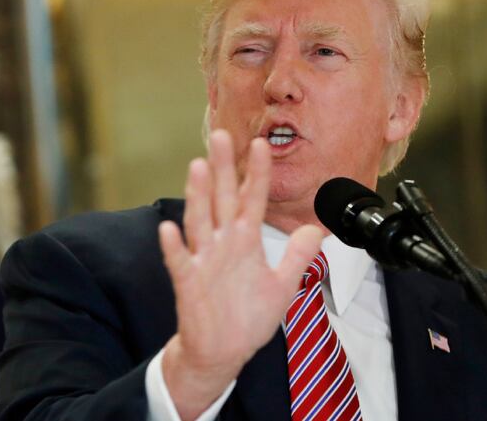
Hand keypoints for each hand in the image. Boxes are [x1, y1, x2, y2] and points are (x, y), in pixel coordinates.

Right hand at [158, 129, 323, 419]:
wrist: (222, 352)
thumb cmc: (247, 317)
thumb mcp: (282, 285)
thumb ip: (297, 256)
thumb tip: (317, 230)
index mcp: (245, 241)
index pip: (252, 199)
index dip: (257, 173)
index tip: (263, 144)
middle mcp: (223, 244)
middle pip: (222, 199)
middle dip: (222, 169)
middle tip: (221, 135)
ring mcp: (204, 261)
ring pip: (200, 222)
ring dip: (197, 196)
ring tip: (196, 168)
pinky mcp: (188, 283)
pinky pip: (179, 262)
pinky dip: (174, 247)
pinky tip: (169, 229)